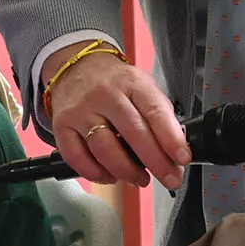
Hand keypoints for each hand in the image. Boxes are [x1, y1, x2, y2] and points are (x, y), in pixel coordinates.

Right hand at [43, 47, 189, 190]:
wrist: (74, 66)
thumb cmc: (113, 82)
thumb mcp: (142, 86)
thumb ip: (159, 115)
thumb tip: (175, 151)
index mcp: (131, 82)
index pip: (155, 111)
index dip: (171, 138)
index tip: (182, 158)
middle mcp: (105, 95)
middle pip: (133, 133)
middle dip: (155, 162)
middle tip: (169, 178)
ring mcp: (81, 111)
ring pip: (105, 149)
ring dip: (127, 171)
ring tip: (140, 179)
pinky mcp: (62, 126)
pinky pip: (77, 157)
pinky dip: (96, 173)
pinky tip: (110, 176)